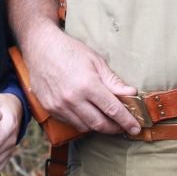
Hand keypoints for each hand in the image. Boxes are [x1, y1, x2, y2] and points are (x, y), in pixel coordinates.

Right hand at [20, 26, 140, 135]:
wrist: (41, 47)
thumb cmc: (70, 51)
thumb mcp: (97, 62)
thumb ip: (114, 82)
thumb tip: (131, 94)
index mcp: (87, 85)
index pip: (113, 110)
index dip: (126, 121)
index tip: (135, 128)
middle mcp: (72, 99)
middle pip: (99, 124)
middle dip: (115, 128)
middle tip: (124, 126)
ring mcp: (59, 105)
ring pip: (85, 127)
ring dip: (99, 126)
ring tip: (108, 120)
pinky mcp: (50, 108)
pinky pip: (71, 122)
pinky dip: (83, 122)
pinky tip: (89, 114)